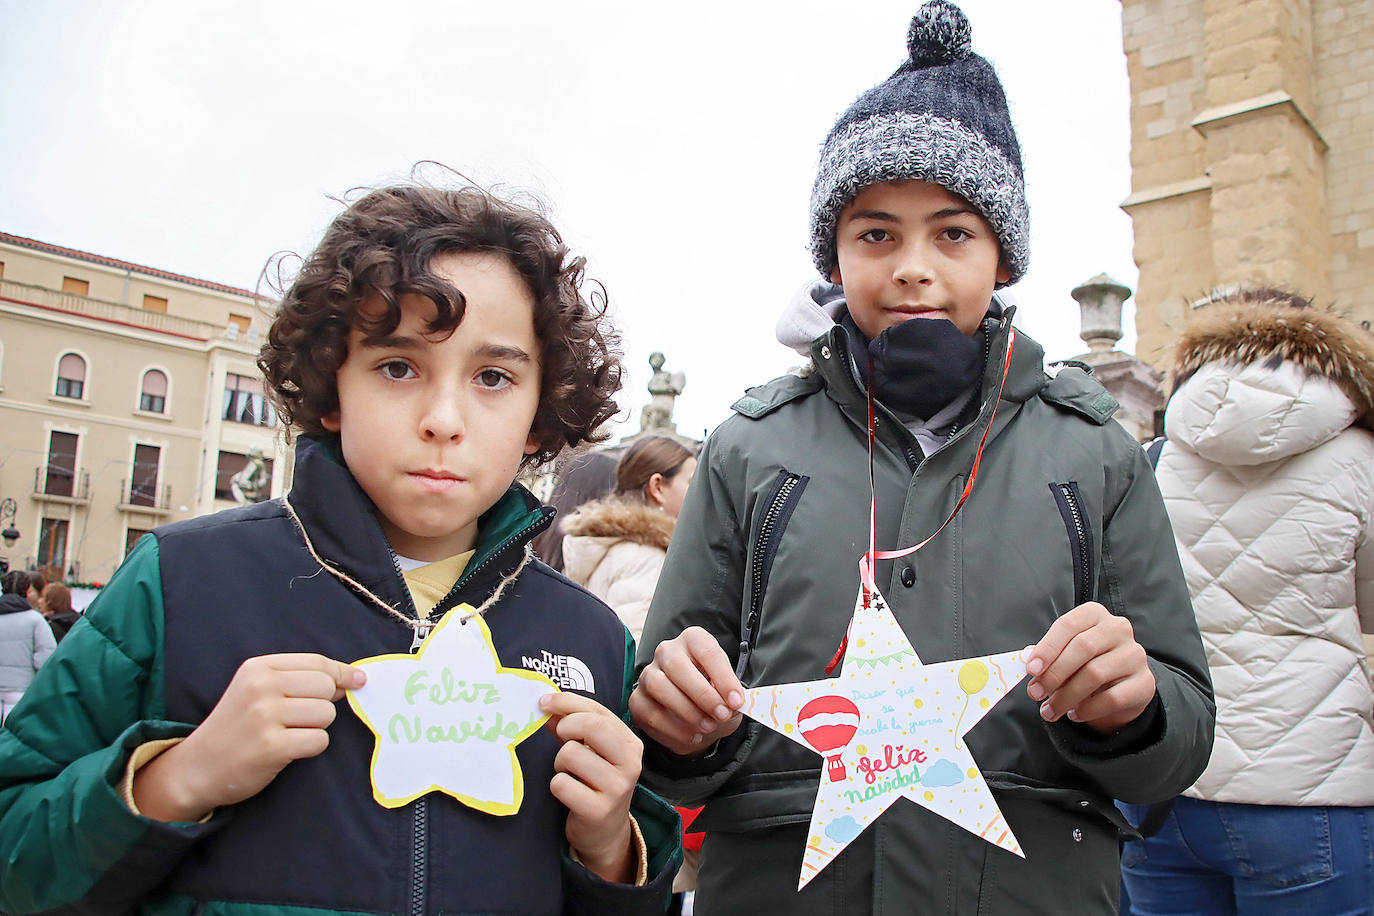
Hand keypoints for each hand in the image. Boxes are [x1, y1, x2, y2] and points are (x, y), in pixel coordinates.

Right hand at [132, 653, 364, 821]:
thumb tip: (353, 679)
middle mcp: (261, 687)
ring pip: (326, 715)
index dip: (342, 673)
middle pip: (326, 688)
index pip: (317, 662)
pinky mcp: (272, 746)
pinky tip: (287, 750)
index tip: (358, 680)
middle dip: (323, 705)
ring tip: (287, 734)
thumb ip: (298, 679)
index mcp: (258, 667)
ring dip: (315, 728)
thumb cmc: (236, 727)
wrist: (196, 767)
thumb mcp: (256, 690)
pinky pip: (319, 741)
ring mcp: (265, 716)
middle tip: (298, 719)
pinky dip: (310, 748)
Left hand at [539, 691, 640, 883]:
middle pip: (591, 726)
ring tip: (569, 773)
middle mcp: (630, 763)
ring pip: (570, 754)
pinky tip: (569, 793)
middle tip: (560, 738)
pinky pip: (561, 784)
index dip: (566, 702)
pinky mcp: (598, 810)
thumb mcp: (592, 750)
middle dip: (566, 727)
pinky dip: (557, 786)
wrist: (605, 831)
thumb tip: (547, 705)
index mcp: (630, 743)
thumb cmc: (595, 782)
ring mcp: (617, 788)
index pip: (598, 711)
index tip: (543, 703)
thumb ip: (573, 725)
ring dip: (560, 762)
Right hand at [629, 626, 742, 755]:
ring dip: (687, 712)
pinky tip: (692, 736)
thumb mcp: (730, 695)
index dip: (723, 677)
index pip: (706, 651)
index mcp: (693, 640)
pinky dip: (674, 730)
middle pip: (676, 665)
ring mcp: (648, 674)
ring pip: (659, 686)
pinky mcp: (637, 700)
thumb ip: (731, 697)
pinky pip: (650, 713)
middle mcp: (667, 651)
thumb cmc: (715, 698)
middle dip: (702, 694)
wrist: (697, 719)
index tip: (736, 701)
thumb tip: (731, 705)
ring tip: (707, 727)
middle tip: (721, 715)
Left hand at [1025, 602, 1155, 733]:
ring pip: (1095, 674)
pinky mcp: (1145, 682)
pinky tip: (1074, 714)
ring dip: (1066, 696)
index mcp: (1094, 614)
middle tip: (1035, 693)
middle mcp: (1118, 629)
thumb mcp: (1066, 652)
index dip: (1047, 648)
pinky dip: (1088, 709)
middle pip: (1082, 648)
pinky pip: (1112, 698)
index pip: (1068, 625)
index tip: (1031, 669)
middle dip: (1054, 674)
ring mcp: (1135, 655)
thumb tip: (1026, 661)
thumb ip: (1048, 655)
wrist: (1122, 684)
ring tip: (1050, 710)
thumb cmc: (1085, 662)